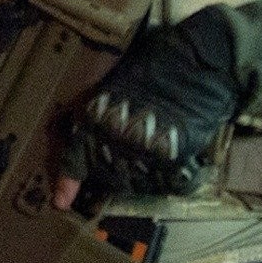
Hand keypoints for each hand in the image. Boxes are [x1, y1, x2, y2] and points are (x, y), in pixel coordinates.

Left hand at [53, 1, 261, 209]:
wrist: (200, 59)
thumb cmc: (161, 64)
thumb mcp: (120, 86)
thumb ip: (106, 118)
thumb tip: (99, 146)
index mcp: (96, 115)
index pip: (77, 157)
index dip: (68, 182)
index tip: (61, 202)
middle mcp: (113, 136)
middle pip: (110, 176)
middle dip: (119, 174)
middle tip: (138, 158)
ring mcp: (141, 150)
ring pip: (139, 183)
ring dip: (149, 176)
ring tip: (162, 153)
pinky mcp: (171, 158)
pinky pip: (170, 183)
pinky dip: (179, 178)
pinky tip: (185, 163)